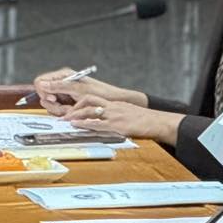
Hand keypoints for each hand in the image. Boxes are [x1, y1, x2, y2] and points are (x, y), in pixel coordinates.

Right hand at [32, 70, 141, 115]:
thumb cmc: (101, 93)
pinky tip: (74, 112)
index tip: (53, 98)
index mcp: (63, 76)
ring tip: (73, 109)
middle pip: (43, 95)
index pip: (40, 82)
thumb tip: (42, 84)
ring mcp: (63, 94)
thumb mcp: (80, 90)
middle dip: (53, 104)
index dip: (43, 91)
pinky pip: (58, 110)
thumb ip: (60, 86)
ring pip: (50, 104)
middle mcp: (61, 84)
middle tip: (65, 107)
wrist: (115, 102)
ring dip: (60, 110)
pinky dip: (65, 113)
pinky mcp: (67, 103)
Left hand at [60, 94, 175, 143]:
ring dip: (75, 114)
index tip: (69, 106)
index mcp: (114, 103)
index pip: (92, 97)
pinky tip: (76, 125)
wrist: (158, 122)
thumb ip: (114, 115)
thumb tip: (102, 121)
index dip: (79, 101)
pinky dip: (85, 124)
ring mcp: (114, 115)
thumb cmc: (145, 120)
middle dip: (74, 106)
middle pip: (88, 99)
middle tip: (63, 113)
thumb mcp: (127, 113)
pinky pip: (98, 123)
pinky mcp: (117, 125)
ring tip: (66, 119)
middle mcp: (112, 106)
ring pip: (90, 110)